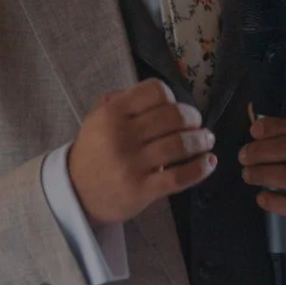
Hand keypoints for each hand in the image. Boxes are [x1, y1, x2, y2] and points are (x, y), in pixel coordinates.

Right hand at [67, 80, 214, 227]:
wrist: (76, 193)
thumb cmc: (94, 152)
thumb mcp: (97, 119)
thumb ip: (123, 100)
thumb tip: (161, 95)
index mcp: (112, 113)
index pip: (155, 92)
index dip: (172, 98)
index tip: (176, 108)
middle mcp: (121, 135)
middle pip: (174, 116)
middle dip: (194, 118)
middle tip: (198, 125)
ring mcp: (132, 164)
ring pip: (180, 145)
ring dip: (201, 141)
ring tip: (206, 141)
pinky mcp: (142, 189)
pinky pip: (180, 176)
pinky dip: (200, 168)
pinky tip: (209, 163)